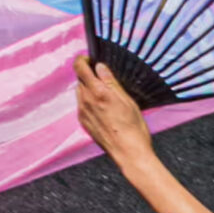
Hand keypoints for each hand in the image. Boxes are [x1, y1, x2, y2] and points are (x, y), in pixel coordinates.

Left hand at [74, 53, 155, 169]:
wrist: (129, 153)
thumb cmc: (134, 128)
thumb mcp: (128, 101)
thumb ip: (111, 82)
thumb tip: (99, 66)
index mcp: (98, 92)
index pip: (80, 67)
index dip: (82, 59)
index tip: (90, 58)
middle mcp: (86, 100)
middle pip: (80, 79)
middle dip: (89, 76)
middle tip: (104, 79)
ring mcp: (82, 112)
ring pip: (80, 92)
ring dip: (89, 89)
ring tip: (106, 96)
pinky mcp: (83, 121)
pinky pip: (82, 105)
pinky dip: (89, 101)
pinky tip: (104, 109)